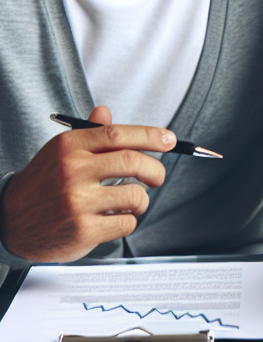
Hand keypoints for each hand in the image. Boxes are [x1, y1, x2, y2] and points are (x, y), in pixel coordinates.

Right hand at [0, 106, 174, 262]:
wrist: (9, 221)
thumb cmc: (42, 185)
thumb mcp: (59, 153)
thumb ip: (88, 133)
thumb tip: (106, 111)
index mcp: (69, 146)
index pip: (118, 134)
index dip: (151, 136)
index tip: (169, 140)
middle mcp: (73, 171)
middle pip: (133, 162)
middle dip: (156, 170)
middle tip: (157, 177)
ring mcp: (77, 202)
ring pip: (135, 195)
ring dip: (142, 200)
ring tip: (132, 201)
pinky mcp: (82, 230)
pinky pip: (126, 222)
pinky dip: (128, 220)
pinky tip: (114, 218)